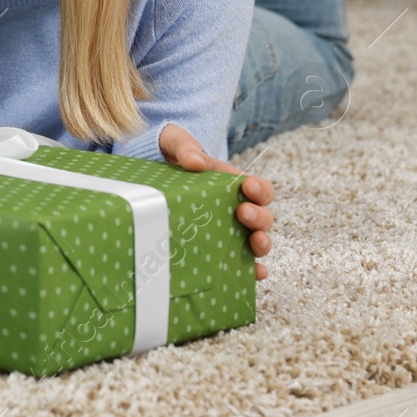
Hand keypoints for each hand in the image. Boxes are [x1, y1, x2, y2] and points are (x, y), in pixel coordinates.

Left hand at [159, 123, 274, 281]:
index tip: (249, 187)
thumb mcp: (175, 142)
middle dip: (259, 217)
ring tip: (254, 242)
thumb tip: (195, 162)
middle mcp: (237, 209)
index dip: (260, 190)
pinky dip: (251, 270)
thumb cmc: (171, 156)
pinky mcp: (217, 247)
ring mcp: (229, 230)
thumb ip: (185, 146)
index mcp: (233, 184)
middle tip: (243, 213)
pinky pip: (240, 261)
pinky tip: (255, 274)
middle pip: (263, 217)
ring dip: (261, 244)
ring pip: (256, 240)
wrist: (153, 173)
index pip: (259, 189)